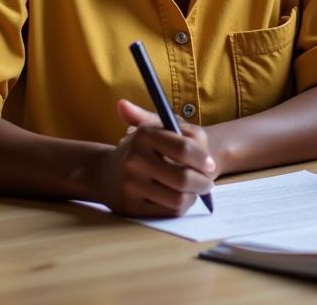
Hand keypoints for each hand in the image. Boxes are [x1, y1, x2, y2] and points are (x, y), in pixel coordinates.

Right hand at [84, 99, 217, 216]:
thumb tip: (124, 104)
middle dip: (203, 182)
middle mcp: (135, 160)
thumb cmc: (142, 147)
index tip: (211, 164)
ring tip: (196, 190)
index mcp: (144, 135)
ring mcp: (130, 186)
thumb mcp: (154, 127)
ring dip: (193, 196)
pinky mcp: (130, 208)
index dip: (202, 158)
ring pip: (177, 198)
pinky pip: (166, 212)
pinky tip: (181, 199)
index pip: (183, 148)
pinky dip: (180, 206)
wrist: (105, 173)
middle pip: (182, 177)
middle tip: (208, 183)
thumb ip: (164, 120)